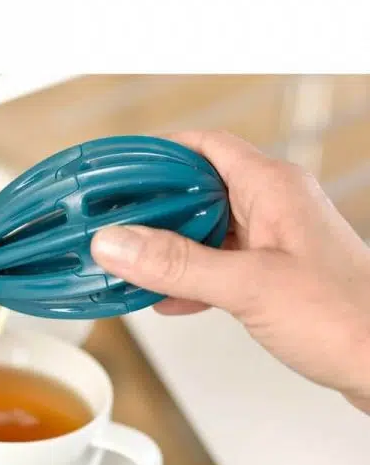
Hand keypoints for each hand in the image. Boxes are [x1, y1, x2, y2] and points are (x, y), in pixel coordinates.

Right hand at [91, 130, 369, 413]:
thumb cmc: (348, 319)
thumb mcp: (250, 285)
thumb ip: (179, 265)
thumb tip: (118, 242)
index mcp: (273, 187)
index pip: (206, 146)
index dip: (160, 152)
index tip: (123, 170)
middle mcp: (273, 207)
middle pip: (200, 188)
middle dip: (157, 206)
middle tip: (117, 220)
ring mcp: (273, 242)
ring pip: (207, 229)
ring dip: (170, 247)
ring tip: (132, 260)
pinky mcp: (271, 274)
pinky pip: (219, 264)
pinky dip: (190, 278)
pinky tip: (167, 299)